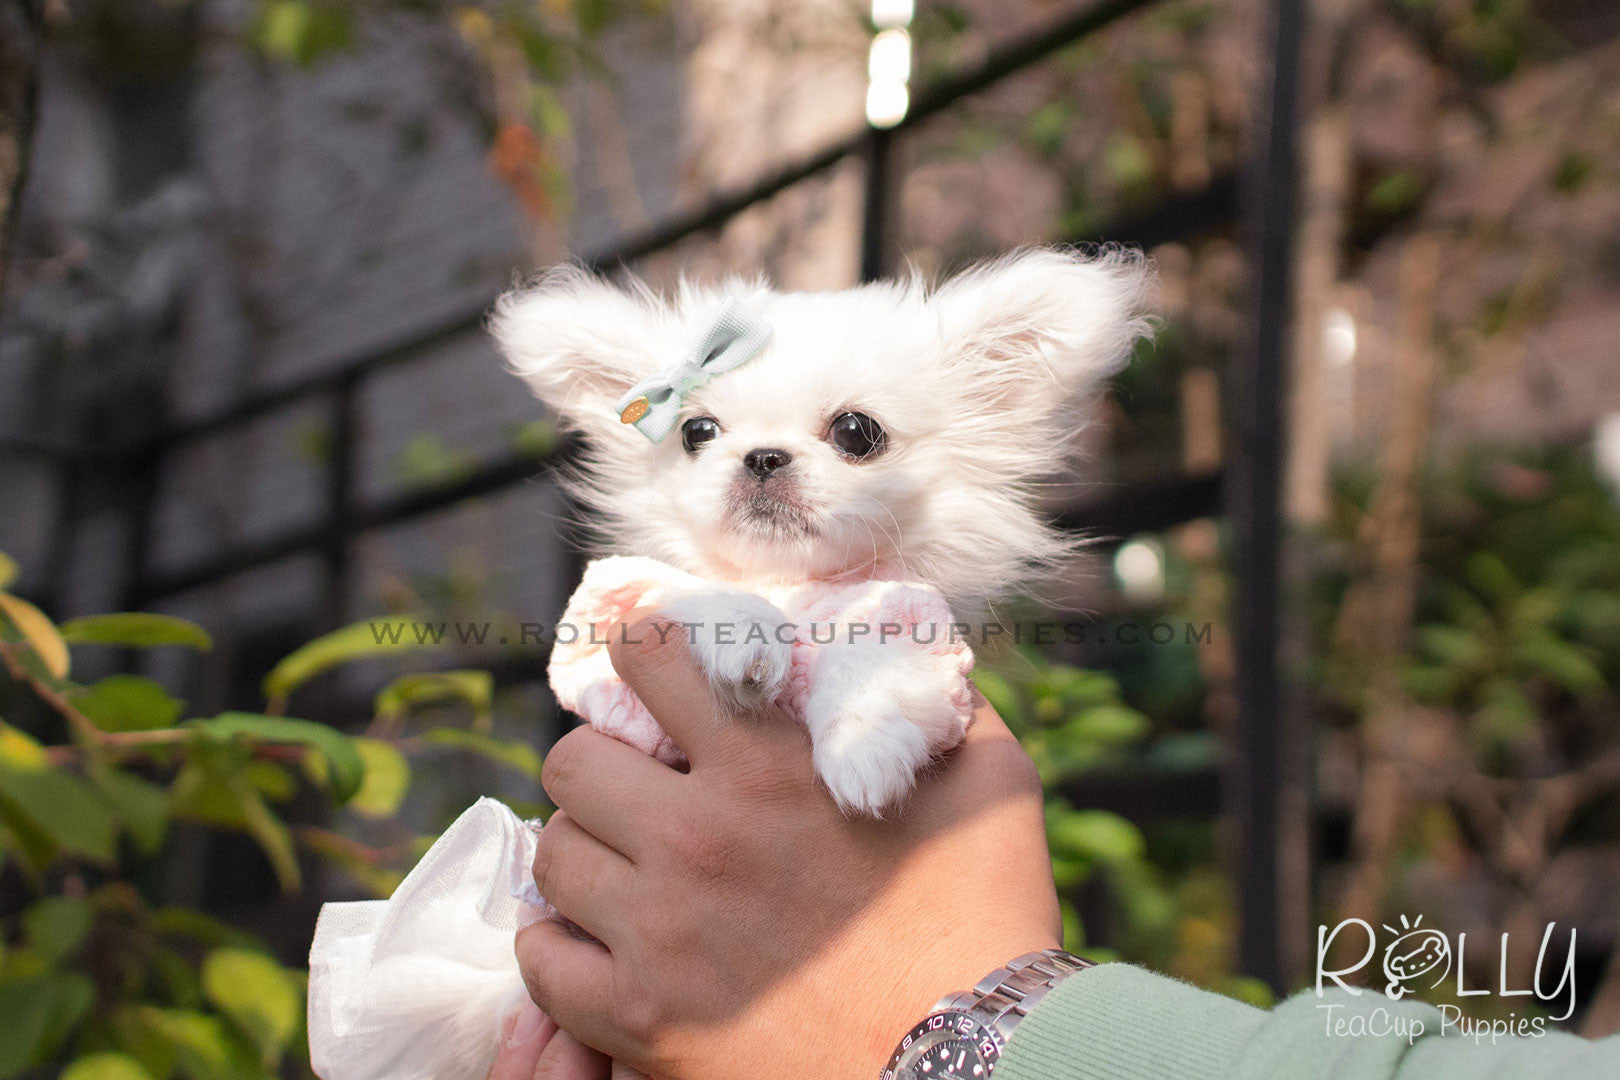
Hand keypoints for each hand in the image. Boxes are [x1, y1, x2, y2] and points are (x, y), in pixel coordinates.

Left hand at [516, 617, 1059, 1079]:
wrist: (976, 1065)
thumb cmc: (988, 917)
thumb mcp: (990, 777)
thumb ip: (934, 700)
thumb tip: (903, 647)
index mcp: (767, 768)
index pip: (649, 659)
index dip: (645, 649)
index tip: (651, 667)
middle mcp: (694, 838)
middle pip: (573, 760)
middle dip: (604, 759)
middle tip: (642, 783)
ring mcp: (657, 934)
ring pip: (552, 852)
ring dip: (587, 846)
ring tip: (627, 861)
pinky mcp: (639, 1018)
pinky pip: (542, 960)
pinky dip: (562, 943)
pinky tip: (605, 937)